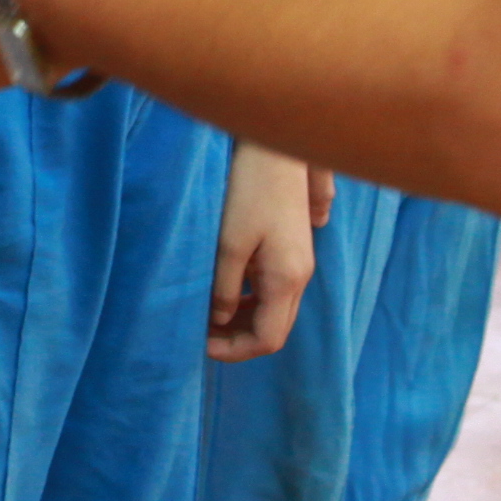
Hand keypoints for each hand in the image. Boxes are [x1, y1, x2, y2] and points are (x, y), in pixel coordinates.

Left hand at [212, 144, 315, 359]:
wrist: (275, 151)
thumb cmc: (250, 191)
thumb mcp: (229, 243)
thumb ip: (223, 287)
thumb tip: (217, 320)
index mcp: (287, 279)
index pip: (268, 339)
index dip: (235, 350)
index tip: (202, 346)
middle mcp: (300, 277)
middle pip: (273, 330)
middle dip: (237, 339)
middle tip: (200, 335)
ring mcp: (298, 264)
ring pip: (273, 312)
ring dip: (242, 321)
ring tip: (206, 318)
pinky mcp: (292, 252)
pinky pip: (272, 291)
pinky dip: (249, 302)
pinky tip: (223, 294)